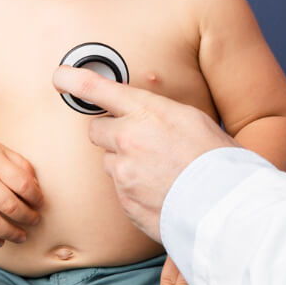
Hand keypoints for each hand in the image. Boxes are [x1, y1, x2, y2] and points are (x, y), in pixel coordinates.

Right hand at [0, 132, 42, 246]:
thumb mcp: (1, 150)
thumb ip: (21, 165)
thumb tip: (36, 188)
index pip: (22, 184)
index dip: (36, 197)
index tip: (40, 202)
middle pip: (9, 206)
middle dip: (27, 217)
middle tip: (35, 220)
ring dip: (11, 233)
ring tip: (22, 237)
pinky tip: (0, 242)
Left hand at [51, 66, 236, 241]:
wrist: (226, 207)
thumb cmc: (218, 161)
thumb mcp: (194, 120)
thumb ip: (160, 114)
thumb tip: (148, 114)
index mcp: (147, 112)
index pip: (99, 89)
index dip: (75, 80)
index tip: (60, 77)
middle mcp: (128, 139)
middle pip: (96, 130)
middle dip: (111, 134)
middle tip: (137, 143)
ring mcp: (124, 173)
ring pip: (110, 163)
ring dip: (125, 165)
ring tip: (158, 173)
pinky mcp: (125, 201)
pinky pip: (121, 191)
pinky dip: (135, 191)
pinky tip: (160, 192)